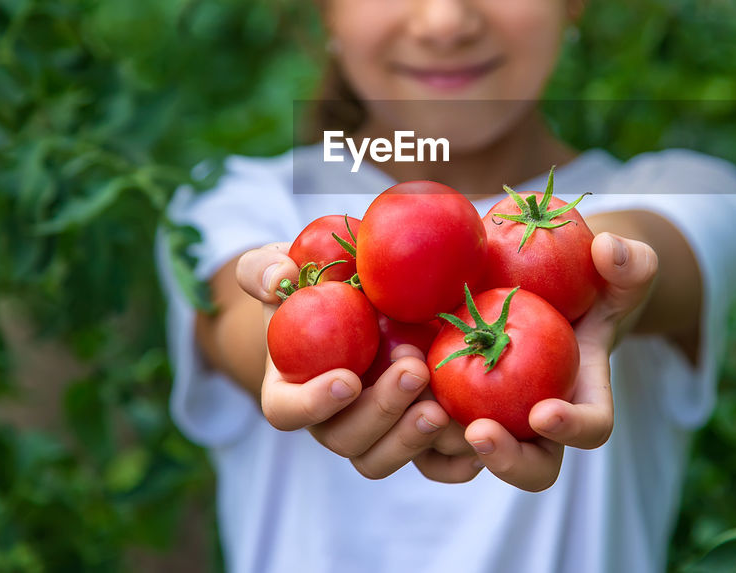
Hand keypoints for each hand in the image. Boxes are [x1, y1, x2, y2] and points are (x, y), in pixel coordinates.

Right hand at [235, 244, 459, 479]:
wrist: (359, 300)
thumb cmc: (314, 285)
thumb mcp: (281, 268)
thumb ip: (265, 268)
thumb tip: (275, 277)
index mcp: (290, 389)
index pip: (288, 411)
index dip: (314, 404)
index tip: (349, 378)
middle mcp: (328, 421)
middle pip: (346, 439)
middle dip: (382, 411)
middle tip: (415, 370)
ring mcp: (370, 434)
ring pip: (381, 459)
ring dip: (410, 439)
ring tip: (442, 406)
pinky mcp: (409, 436)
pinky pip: (427, 466)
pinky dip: (449, 463)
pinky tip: (471, 442)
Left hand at [424, 232, 658, 491]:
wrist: (541, 291)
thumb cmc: (591, 283)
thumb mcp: (619, 268)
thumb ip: (630, 262)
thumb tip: (610, 250)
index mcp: (586, 400)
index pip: (590, 429)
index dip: (571, 429)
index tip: (543, 412)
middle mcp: (540, 427)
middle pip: (533, 470)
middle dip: (507, 460)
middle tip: (479, 433)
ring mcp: (495, 423)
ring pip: (471, 461)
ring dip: (447, 442)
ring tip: (426, 403)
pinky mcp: (451, 410)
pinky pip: (427, 440)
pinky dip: (408, 424)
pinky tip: (395, 383)